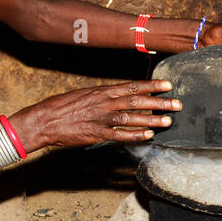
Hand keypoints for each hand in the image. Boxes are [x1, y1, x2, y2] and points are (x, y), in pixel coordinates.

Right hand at [8, 80, 179, 150]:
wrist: (44, 120)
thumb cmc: (62, 107)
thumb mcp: (84, 95)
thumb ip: (103, 96)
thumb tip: (118, 96)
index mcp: (102, 91)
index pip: (131, 86)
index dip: (151, 85)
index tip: (167, 84)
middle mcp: (104, 103)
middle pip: (136, 101)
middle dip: (159, 102)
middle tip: (177, 104)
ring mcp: (101, 119)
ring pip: (131, 117)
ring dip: (152, 119)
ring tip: (168, 121)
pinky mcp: (96, 134)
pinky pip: (119, 135)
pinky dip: (135, 135)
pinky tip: (148, 136)